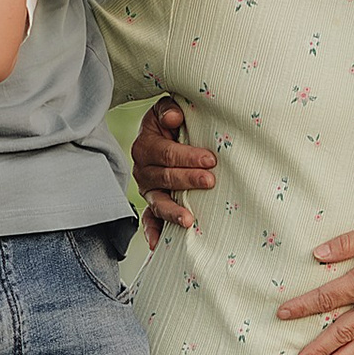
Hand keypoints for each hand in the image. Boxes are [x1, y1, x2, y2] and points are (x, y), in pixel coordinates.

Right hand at [130, 95, 216, 248]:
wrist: (163, 134)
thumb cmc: (172, 122)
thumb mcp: (167, 109)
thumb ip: (169, 110)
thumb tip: (174, 118)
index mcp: (146, 145)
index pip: (167, 153)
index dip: (188, 157)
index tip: (211, 159)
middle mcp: (143, 169)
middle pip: (165, 178)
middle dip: (188, 180)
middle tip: (210, 182)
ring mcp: (148, 190)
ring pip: (158, 202)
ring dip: (172, 212)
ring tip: (188, 220)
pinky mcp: (152, 205)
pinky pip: (149, 221)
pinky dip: (153, 232)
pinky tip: (158, 245)